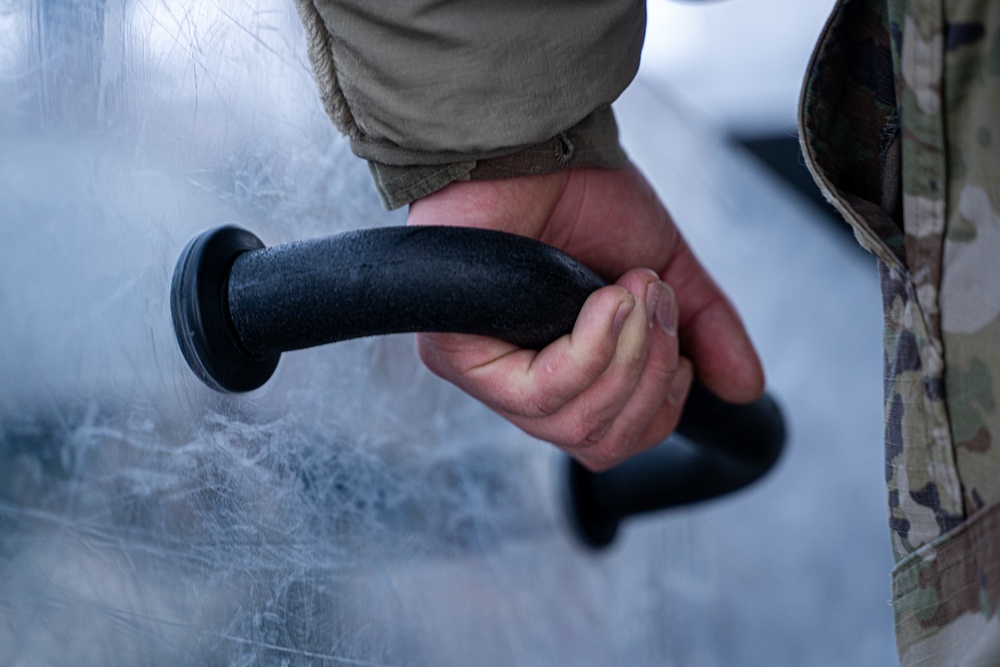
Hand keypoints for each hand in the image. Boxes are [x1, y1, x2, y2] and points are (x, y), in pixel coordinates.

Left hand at [407, 163, 763, 470]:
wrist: (540, 142)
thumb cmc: (584, 198)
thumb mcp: (664, 271)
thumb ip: (704, 331)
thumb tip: (744, 389)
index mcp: (559, 374)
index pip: (610, 443)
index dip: (659, 409)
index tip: (677, 349)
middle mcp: (518, 385)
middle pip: (598, 443)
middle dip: (652, 375)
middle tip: (654, 301)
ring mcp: (483, 373)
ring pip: (575, 423)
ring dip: (629, 354)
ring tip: (631, 289)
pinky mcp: (454, 352)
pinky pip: (540, 393)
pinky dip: (594, 349)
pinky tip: (606, 302)